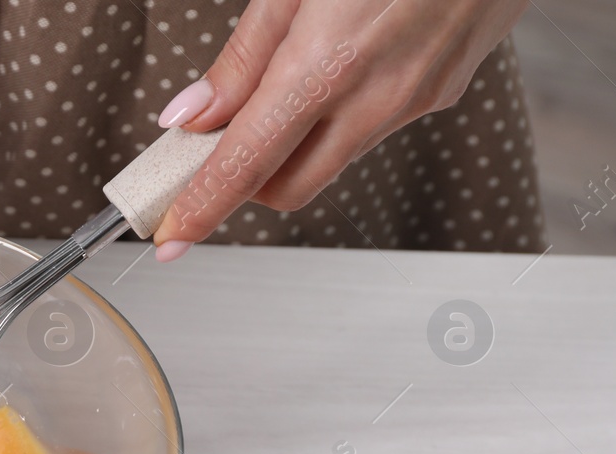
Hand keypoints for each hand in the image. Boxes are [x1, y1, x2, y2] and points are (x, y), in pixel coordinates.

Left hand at [150, 0, 527, 259]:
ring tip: (288, 81)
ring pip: (334, 157)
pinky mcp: (446, 91)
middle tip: (215, 151)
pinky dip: (345, 111)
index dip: (201, 208)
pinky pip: (376, 123)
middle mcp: (378, 96)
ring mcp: (419, 98)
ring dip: (298, 142)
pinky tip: (350, 57)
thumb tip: (192, 115)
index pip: (247, 165)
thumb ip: (243, 56)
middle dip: (247, 182)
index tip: (169, 236)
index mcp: (327, 65)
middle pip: (288, 188)